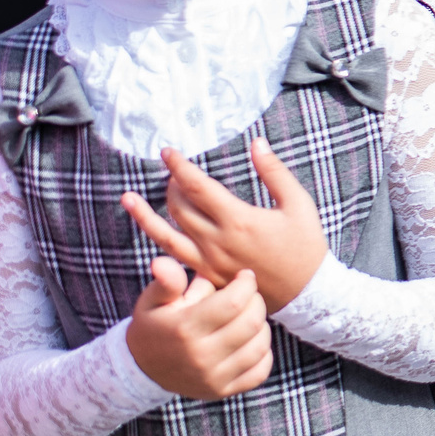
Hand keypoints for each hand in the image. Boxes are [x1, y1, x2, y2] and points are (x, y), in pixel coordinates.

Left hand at [123, 140, 329, 313]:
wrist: (306, 292)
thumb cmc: (305, 245)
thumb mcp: (298, 203)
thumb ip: (275, 172)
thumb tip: (257, 143)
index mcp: (239, 219)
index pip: (197, 186)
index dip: (179, 166)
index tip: (168, 152)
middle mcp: (217, 241)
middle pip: (178, 207)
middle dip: (171, 185)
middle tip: (173, 172)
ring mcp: (209, 261)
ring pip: (166, 234)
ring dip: (145, 215)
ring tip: (128, 199)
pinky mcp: (208, 275)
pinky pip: (175, 256)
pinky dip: (160, 240)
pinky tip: (152, 230)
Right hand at [124, 259, 272, 399]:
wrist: (142, 369)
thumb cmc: (154, 326)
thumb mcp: (152, 301)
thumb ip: (165, 281)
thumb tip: (164, 262)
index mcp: (184, 329)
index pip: (234, 302)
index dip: (246, 283)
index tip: (244, 276)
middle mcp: (200, 356)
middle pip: (251, 322)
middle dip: (256, 301)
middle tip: (248, 295)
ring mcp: (213, 378)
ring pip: (260, 345)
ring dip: (260, 325)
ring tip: (247, 316)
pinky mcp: (222, 391)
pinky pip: (260, 371)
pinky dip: (263, 353)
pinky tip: (249, 340)